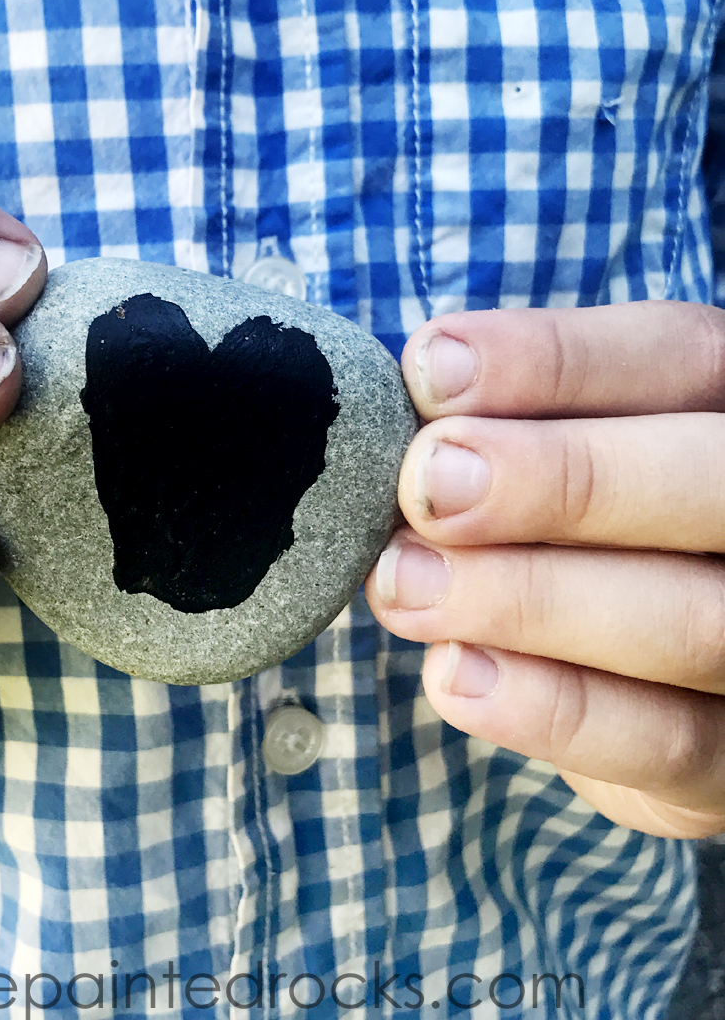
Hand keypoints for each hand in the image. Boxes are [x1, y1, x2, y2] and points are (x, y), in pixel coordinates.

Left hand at [365, 300, 724, 838]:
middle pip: (705, 480)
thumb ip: (503, 429)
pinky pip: (665, 743)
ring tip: (404, 585)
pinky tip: (453, 675)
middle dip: (557, 478)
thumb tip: (407, 412)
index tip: (430, 371)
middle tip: (430, 485)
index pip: (673, 357)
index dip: (552, 360)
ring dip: (526, 599)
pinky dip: (549, 710)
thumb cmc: (574, 533)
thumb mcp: (553, 458)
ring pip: (689, 619)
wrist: (637, 681)